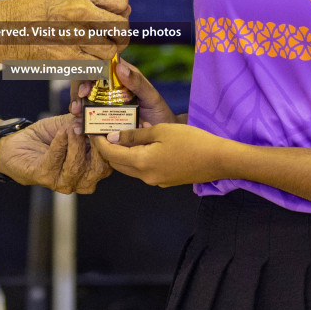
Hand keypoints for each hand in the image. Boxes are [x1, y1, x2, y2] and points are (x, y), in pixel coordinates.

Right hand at [0, 0, 129, 61]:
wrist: (5, 29)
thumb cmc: (33, 10)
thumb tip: (121, 4)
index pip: (120, 3)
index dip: (121, 11)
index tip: (116, 15)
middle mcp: (78, 13)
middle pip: (120, 27)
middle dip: (121, 34)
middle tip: (114, 37)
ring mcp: (73, 37)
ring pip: (110, 50)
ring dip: (107, 51)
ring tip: (97, 48)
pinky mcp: (67, 59)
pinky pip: (95, 66)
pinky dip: (95, 65)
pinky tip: (86, 58)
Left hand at [0, 114, 111, 193]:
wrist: (18, 143)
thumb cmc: (47, 136)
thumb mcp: (70, 125)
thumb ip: (83, 120)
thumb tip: (92, 111)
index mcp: (92, 168)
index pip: (109, 160)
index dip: (110, 143)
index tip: (107, 125)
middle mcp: (81, 180)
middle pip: (98, 169)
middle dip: (95, 146)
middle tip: (89, 127)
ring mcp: (62, 182)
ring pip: (76, 167)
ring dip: (75, 144)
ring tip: (72, 127)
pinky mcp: (43, 177)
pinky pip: (54, 162)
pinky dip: (59, 144)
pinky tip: (61, 132)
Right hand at [70, 59, 176, 128]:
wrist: (161, 138)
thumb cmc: (159, 112)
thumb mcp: (151, 97)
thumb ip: (137, 82)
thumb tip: (119, 67)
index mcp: (122, 77)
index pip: (101, 66)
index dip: (89, 71)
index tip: (86, 85)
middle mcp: (110, 89)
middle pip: (87, 83)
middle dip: (78, 92)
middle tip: (77, 105)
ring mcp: (105, 104)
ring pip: (84, 100)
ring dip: (76, 107)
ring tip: (76, 116)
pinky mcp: (103, 120)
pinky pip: (88, 119)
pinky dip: (80, 123)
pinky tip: (77, 129)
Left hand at [89, 123, 234, 187]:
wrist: (219, 160)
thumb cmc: (192, 141)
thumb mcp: (161, 131)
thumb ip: (135, 135)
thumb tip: (113, 137)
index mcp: (141, 163)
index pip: (110, 153)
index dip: (98, 140)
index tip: (91, 128)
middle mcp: (145, 177)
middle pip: (117, 163)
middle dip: (107, 148)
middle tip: (101, 130)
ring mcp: (156, 181)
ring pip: (130, 167)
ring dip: (121, 154)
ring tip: (119, 135)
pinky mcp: (165, 181)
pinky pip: (143, 170)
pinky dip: (136, 158)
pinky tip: (140, 145)